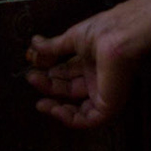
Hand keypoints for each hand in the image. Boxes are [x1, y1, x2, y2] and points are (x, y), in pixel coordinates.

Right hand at [24, 9, 137, 128]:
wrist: (118, 37)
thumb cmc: (103, 31)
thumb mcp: (72, 38)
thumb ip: (52, 47)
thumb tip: (34, 45)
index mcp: (91, 61)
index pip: (66, 73)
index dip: (49, 73)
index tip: (33, 69)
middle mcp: (98, 77)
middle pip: (68, 89)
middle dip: (48, 86)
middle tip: (32, 79)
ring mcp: (103, 92)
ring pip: (78, 109)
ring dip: (57, 107)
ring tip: (41, 103)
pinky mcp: (109, 105)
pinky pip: (88, 119)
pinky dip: (70, 118)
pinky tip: (54, 109)